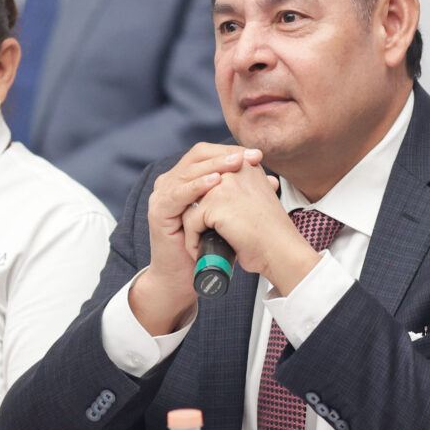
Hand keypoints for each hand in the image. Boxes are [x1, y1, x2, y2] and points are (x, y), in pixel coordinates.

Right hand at [130, 143, 261, 334]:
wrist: (185, 277)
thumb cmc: (206, 248)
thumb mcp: (226, 215)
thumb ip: (240, 195)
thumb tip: (270, 180)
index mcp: (185, 180)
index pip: (206, 155)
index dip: (230, 152)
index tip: (256, 155)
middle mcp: (170, 183)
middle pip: (197, 157)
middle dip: (224, 155)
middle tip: (247, 156)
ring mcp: (162, 196)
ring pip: (189, 171)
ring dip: (214, 165)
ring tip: (236, 163)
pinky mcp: (159, 211)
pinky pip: (178, 193)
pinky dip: (197, 186)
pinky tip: (215, 182)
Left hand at [182, 160, 320, 296]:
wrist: (281, 251)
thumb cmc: (271, 233)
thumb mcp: (259, 200)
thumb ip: (241, 190)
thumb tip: (221, 195)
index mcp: (246, 166)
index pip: (211, 177)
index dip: (207, 202)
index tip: (210, 222)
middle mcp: (234, 170)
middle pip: (198, 191)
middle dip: (197, 215)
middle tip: (200, 235)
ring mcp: (222, 186)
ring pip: (191, 207)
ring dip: (193, 229)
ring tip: (202, 246)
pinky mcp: (213, 205)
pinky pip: (190, 224)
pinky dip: (192, 241)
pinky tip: (201, 252)